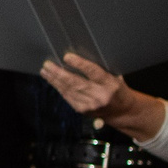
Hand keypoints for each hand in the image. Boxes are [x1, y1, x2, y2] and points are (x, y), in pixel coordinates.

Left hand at [37, 53, 164, 137]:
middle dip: (59, 73)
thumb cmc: (118, 89)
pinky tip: (52, 80)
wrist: (122, 112)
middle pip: (76, 83)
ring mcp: (90, 105)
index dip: (79, 64)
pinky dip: (59, 88)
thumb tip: (81, 55)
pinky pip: (67, 97)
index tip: (67, 57)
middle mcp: (100, 96)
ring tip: (45, 71)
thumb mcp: (116, 77)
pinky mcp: (82, 111)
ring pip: (69, 91)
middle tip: (48, 64)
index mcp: (111, 84)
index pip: (93, 72)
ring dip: (55, 80)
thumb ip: (102, 69)